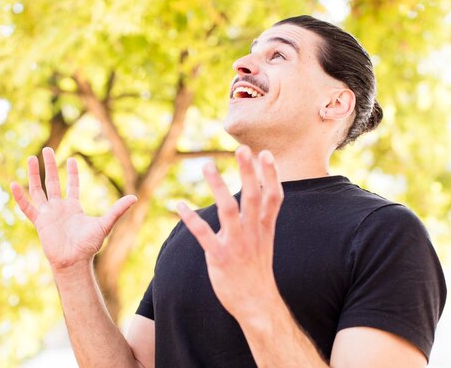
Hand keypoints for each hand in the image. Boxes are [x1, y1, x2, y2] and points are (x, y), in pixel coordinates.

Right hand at [10, 147, 136, 270]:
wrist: (74, 261)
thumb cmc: (89, 246)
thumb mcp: (105, 224)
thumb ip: (117, 210)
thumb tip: (135, 198)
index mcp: (74, 207)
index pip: (72, 185)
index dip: (71, 173)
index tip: (71, 159)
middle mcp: (59, 208)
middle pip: (52, 182)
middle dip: (50, 165)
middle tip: (47, 149)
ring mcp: (48, 214)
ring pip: (38, 190)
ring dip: (35, 174)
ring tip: (31, 157)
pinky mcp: (39, 222)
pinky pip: (28, 207)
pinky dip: (21, 196)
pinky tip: (14, 183)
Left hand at [176, 146, 283, 319]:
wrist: (257, 303)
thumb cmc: (258, 271)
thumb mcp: (265, 241)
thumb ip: (260, 219)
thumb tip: (254, 198)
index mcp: (265, 227)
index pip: (272, 196)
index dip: (270, 175)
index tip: (266, 153)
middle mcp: (253, 232)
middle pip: (251, 196)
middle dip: (247, 171)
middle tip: (242, 147)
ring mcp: (237, 244)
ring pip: (228, 209)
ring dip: (217, 186)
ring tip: (207, 165)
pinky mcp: (219, 257)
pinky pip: (203, 234)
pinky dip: (190, 218)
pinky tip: (178, 205)